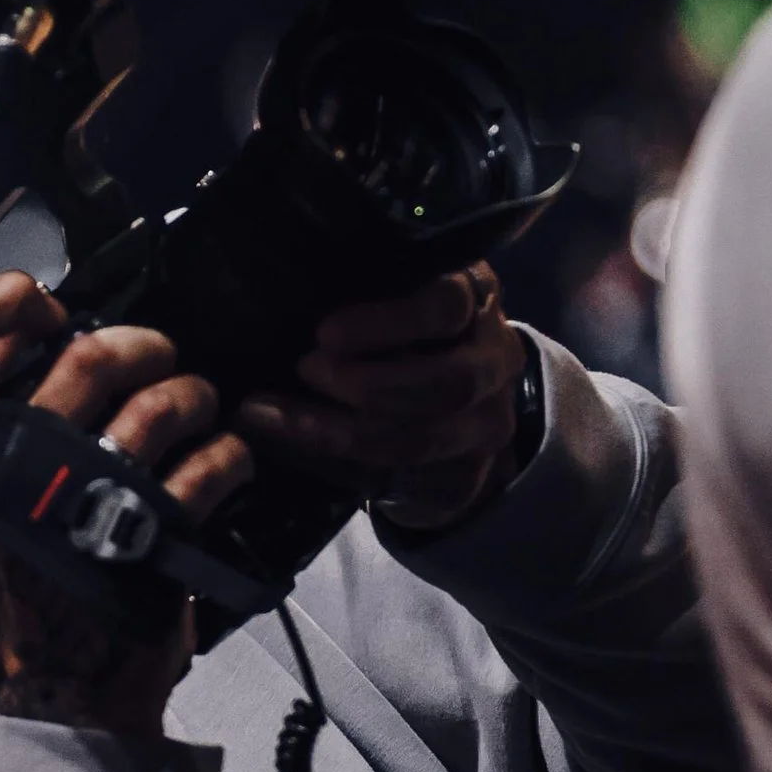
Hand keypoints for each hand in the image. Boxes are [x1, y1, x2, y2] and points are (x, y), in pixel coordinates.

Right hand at [0, 273, 253, 740]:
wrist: (65, 696)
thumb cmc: (30, 594)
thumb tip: (38, 339)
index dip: (4, 297)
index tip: (50, 312)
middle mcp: (18, 472)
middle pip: (87, 356)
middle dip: (144, 345)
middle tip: (160, 361)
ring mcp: (84, 504)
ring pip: (159, 405)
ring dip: (195, 396)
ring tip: (201, 410)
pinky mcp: (149, 538)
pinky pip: (208, 463)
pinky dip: (231, 454)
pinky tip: (228, 464)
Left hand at [238, 264, 522, 532]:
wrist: (448, 406)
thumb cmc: (400, 332)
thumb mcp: (393, 298)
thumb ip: (363, 293)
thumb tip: (284, 298)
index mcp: (479, 299)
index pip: (450, 305)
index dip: (389, 322)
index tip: (325, 333)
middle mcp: (496, 360)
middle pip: (450, 382)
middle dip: (368, 384)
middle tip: (306, 370)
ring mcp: (488, 422)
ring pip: (423, 438)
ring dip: (338, 430)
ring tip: (275, 415)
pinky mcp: (467, 474)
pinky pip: (404, 478)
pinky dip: (337, 464)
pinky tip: (290, 446)